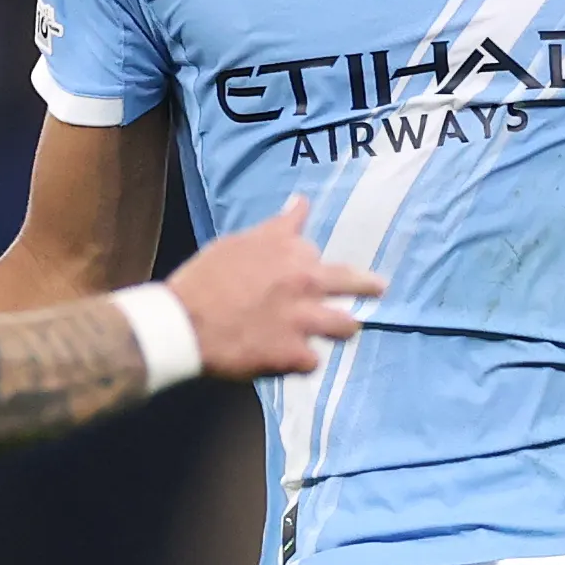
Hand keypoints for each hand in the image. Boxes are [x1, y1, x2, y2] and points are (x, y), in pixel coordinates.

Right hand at [164, 199, 382, 376]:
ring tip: (345, 329)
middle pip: (353, 282)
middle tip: (379, 288)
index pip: (317, 251)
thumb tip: (300, 204)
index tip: (315, 265)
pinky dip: (303, 360)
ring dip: (344, 326)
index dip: (313, 261)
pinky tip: (293, 359)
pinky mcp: (294, 353)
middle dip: (369, 285)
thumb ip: (276, 228)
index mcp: (289, 250)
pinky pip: (314, 360)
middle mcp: (305, 281)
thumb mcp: (238, 241)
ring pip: (346, 325)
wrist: (185, 322)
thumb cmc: (204, 279)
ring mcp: (303, 319)